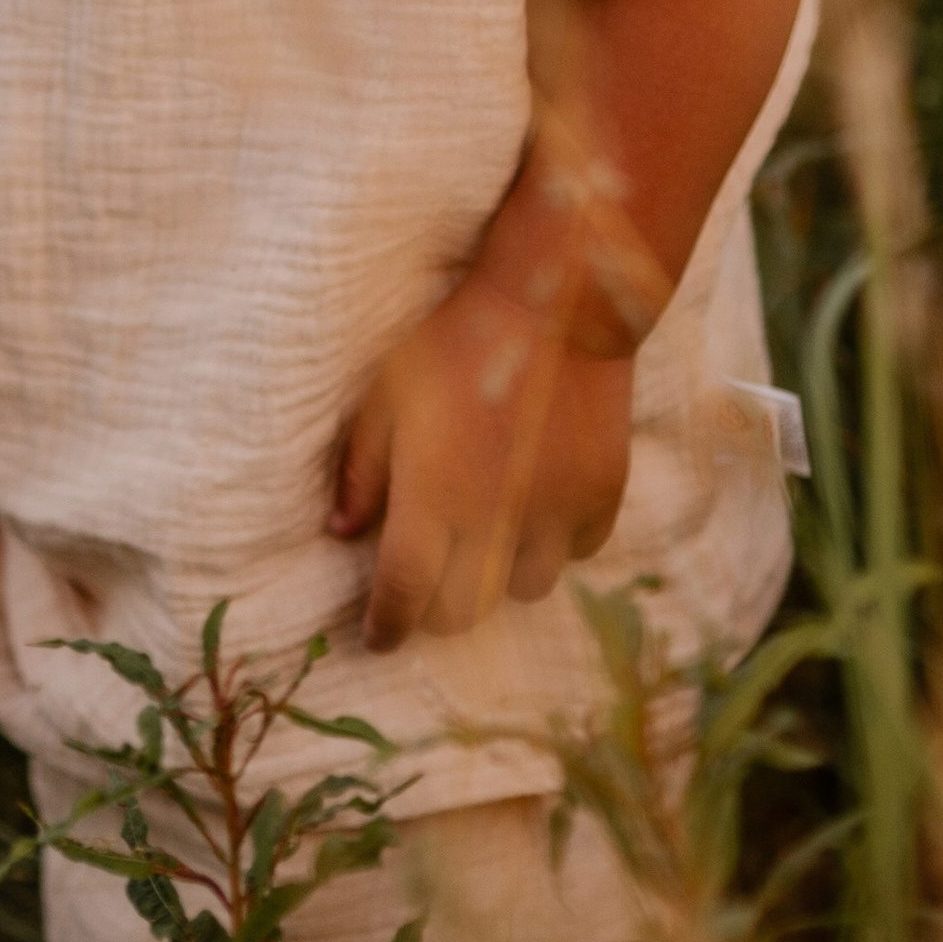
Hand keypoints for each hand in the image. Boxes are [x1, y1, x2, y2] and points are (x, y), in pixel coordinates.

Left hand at [330, 269, 633, 651]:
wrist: (558, 303)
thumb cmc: (457, 342)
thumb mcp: (388, 395)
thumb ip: (363, 469)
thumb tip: (340, 529)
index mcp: (434, 498)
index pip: (404, 595)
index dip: (385, 626)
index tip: (377, 638)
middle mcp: (496, 522)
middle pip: (463, 611)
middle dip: (437, 610)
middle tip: (428, 588)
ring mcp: (556, 514)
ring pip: (524, 589)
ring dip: (498, 576)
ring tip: (487, 540)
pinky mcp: (602, 496)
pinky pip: (577, 550)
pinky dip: (554, 543)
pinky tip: (541, 509)